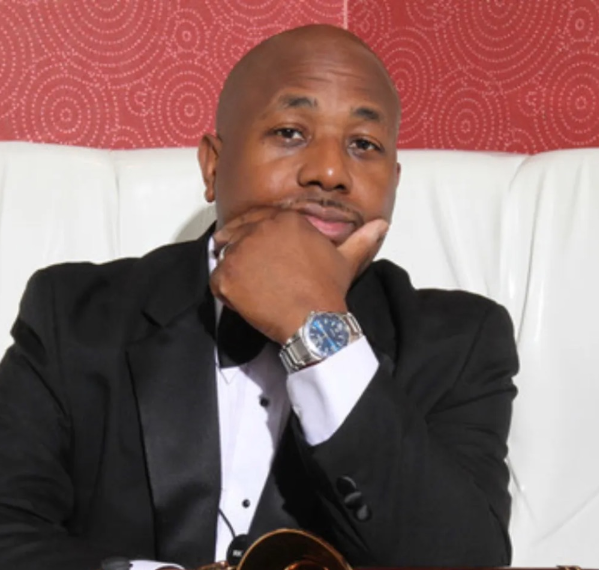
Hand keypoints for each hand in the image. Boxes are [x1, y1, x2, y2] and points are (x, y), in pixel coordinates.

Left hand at [211, 208, 388, 342]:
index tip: (254, 250)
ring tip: (249, 289)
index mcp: (285, 219)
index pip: (256, 219)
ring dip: (233, 271)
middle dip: (238, 250)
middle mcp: (260, 229)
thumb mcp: (346, 260)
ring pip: (224, 256)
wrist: (314, 321)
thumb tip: (382, 225)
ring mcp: (240, 251)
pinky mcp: (227, 276)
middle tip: (245, 271)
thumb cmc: (328, 290)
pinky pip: (216, 280)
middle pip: (235, 234)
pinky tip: (245, 302)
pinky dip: (225, 292)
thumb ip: (361, 238)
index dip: (252, 234)